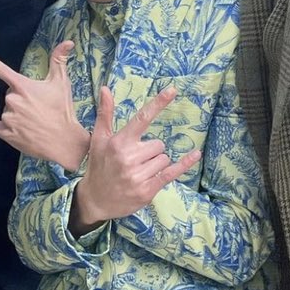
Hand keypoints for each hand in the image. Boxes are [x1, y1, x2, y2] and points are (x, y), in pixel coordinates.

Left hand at [0, 42, 89, 171]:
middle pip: (9, 94)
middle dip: (21, 98)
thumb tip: (68, 41)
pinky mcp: (6, 133)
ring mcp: (8, 118)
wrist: (64, 141)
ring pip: (6, 110)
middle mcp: (12, 100)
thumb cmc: (63, 110)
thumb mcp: (62, 83)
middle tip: (38, 108)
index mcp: (22, 86)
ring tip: (34, 121)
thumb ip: (59, 60)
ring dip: (17, 113)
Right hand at [71, 85, 200, 235]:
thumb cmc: (98, 166)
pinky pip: (171, 173)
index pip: (142, 119)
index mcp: (119, 143)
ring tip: (138, 172)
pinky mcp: (147, 190)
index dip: (158, 103)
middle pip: (158, 144)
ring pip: (164, 159)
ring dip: (156, 164)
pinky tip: (195, 154)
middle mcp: (129, 158)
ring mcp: (139, 176)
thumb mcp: (98, 140)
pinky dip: (184, 164)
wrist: (95, 200)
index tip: (172, 90)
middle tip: (134, 161)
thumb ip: (105, 114)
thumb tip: (106, 89)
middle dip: (151, 151)